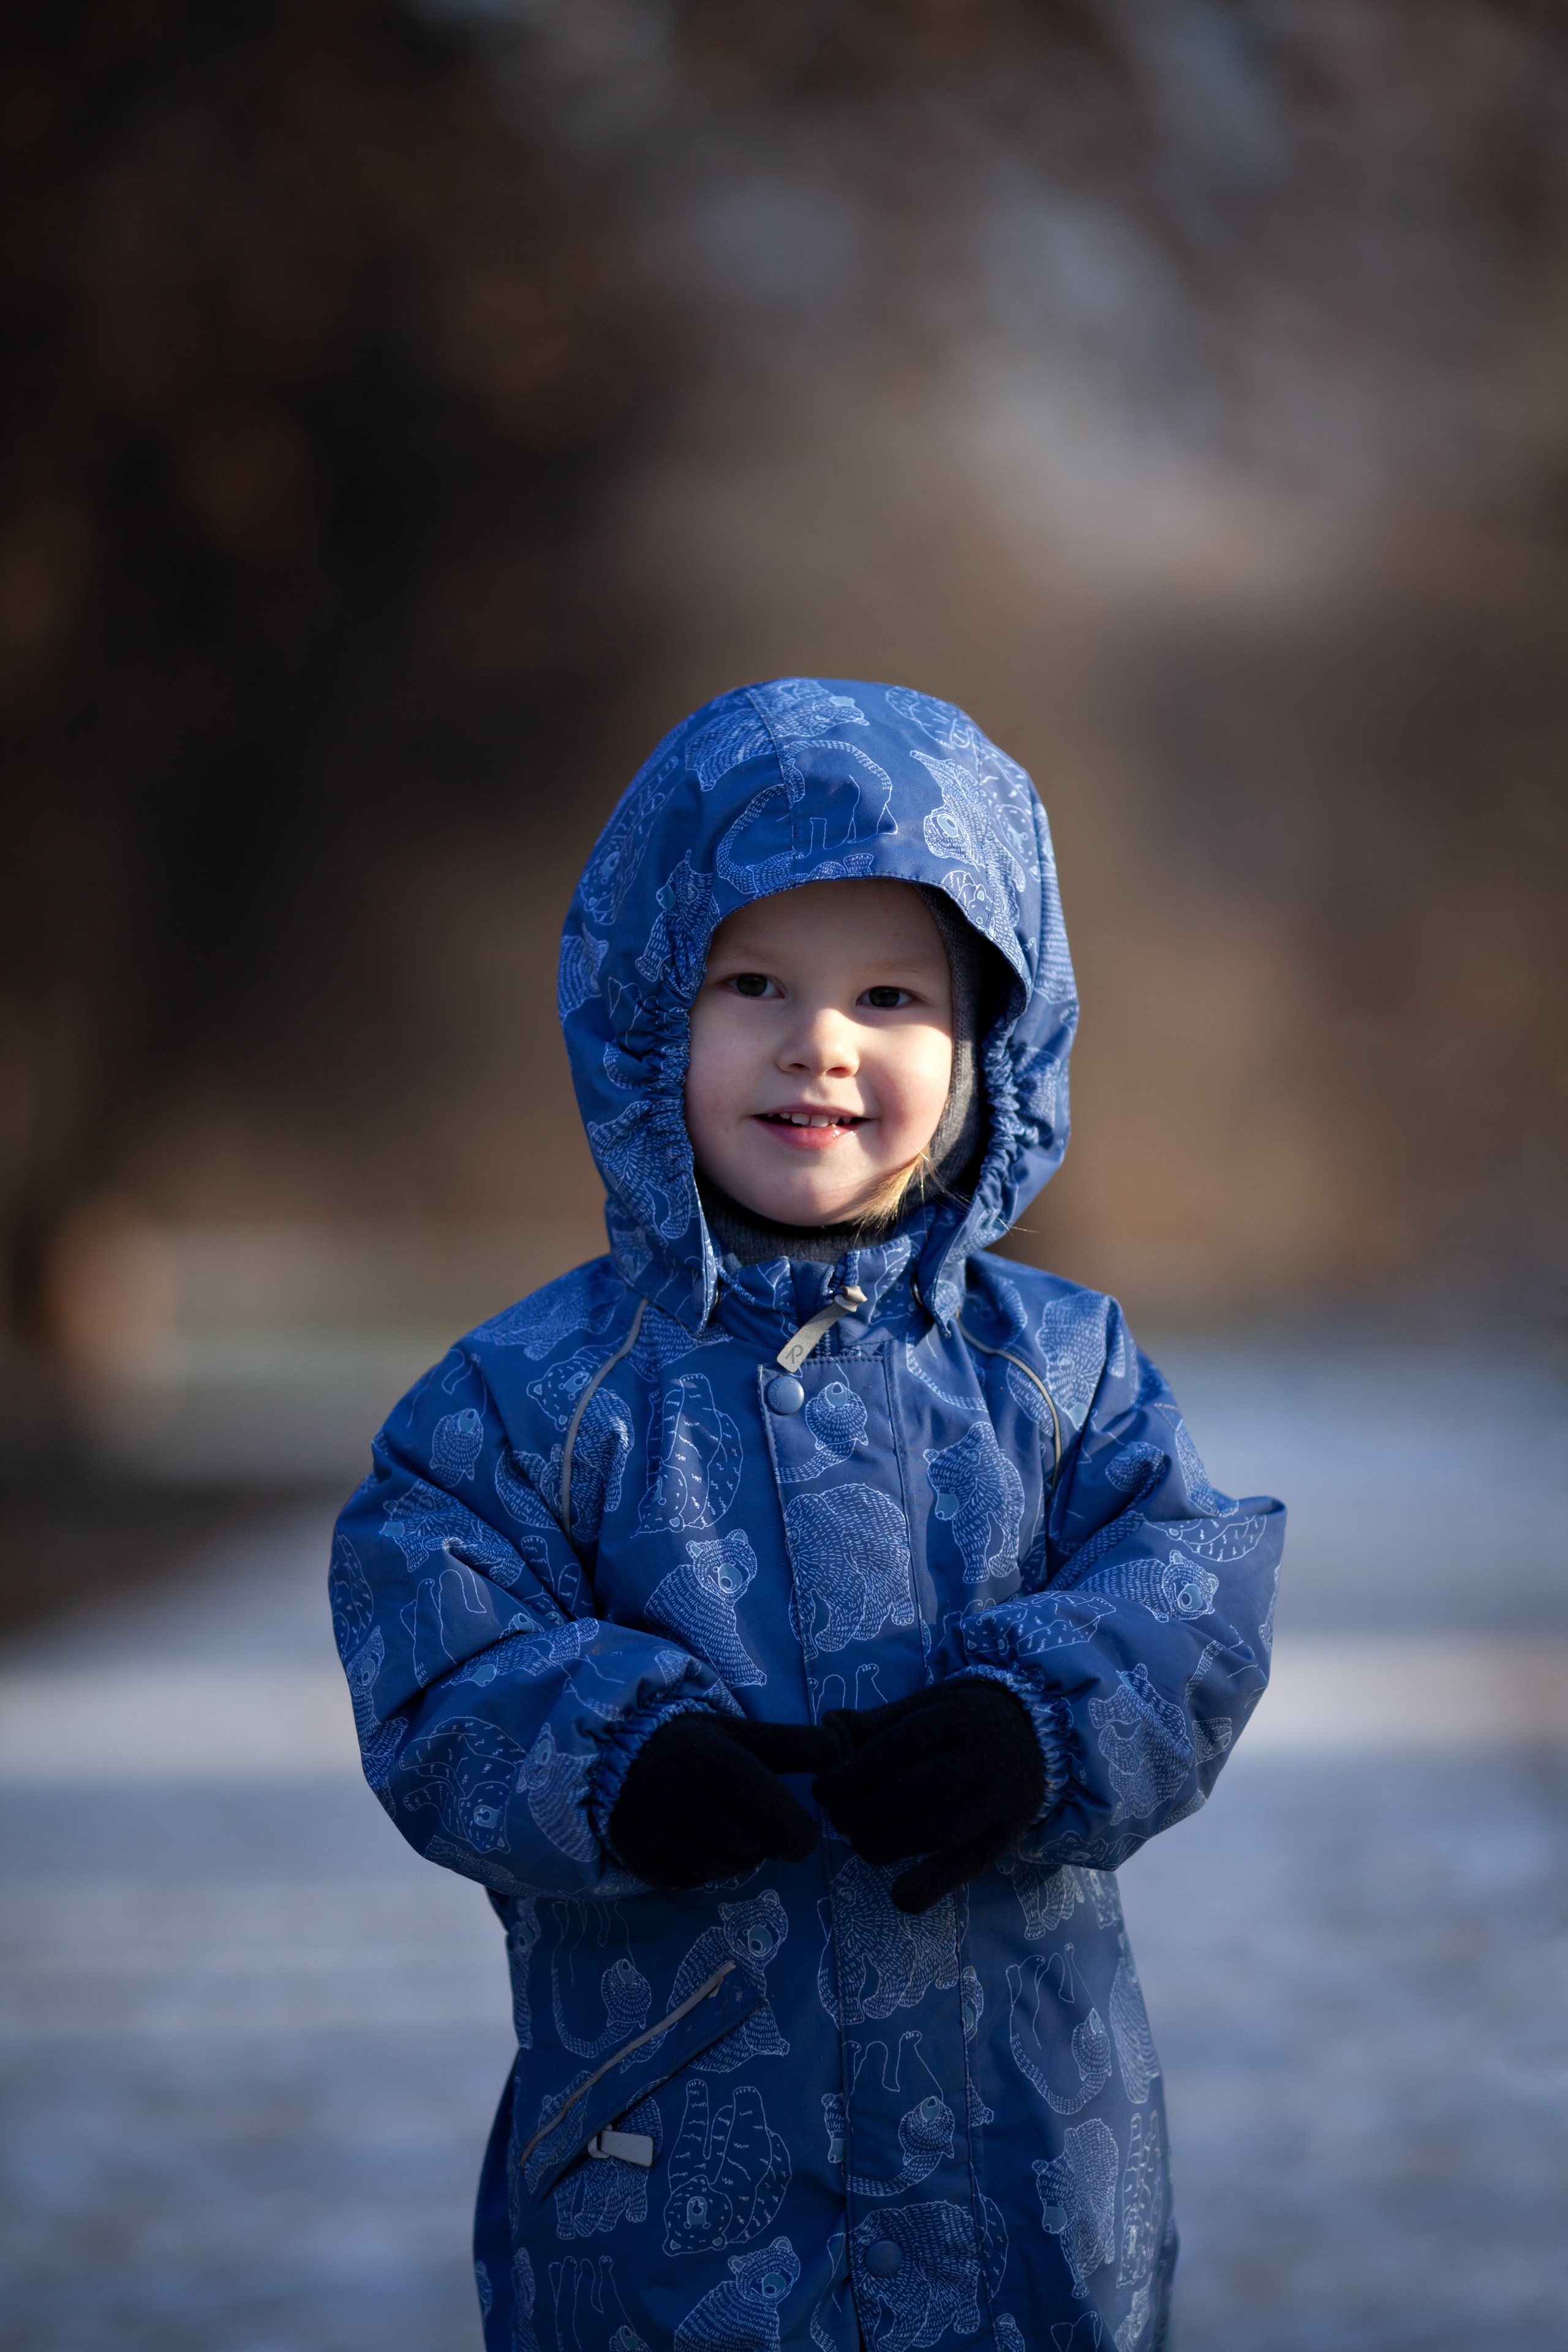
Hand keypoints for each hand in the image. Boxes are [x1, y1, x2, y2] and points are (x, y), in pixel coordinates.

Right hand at [608, 1713, 834, 1888]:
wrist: (620, 1748)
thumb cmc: (697, 1744)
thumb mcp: (745, 1734)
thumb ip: (796, 1745)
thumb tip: (841, 1751)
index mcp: (716, 1760)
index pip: (773, 1811)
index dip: (798, 1831)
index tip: (800, 1832)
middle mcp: (681, 1794)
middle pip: (751, 1847)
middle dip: (766, 1843)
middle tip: (760, 1826)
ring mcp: (653, 1828)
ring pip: (721, 1869)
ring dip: (739, 1860)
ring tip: (733, 1835)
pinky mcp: (635, 1854)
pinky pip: (687, 1881)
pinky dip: (703, 1871)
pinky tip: (701, 1845)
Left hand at [814, 1680, 1044, 1914]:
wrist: (1038, 1736)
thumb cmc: (965, 1722)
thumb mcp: (928, 1706)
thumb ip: (877, 1722)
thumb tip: (826, 1731)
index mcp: (956, 1717)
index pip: (898, 1746)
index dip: (855, 1771)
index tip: (823, 1790)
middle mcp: (982, 1757)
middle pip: (914, 1791)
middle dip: (864, 1811)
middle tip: (838, 1819)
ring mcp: (999, 1799)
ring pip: (936, 1830)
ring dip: (888, 1844)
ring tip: (861, 1843)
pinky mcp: (1008, 1835)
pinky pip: (968, 1866)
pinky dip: (932, 1885)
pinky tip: (899, 1895)